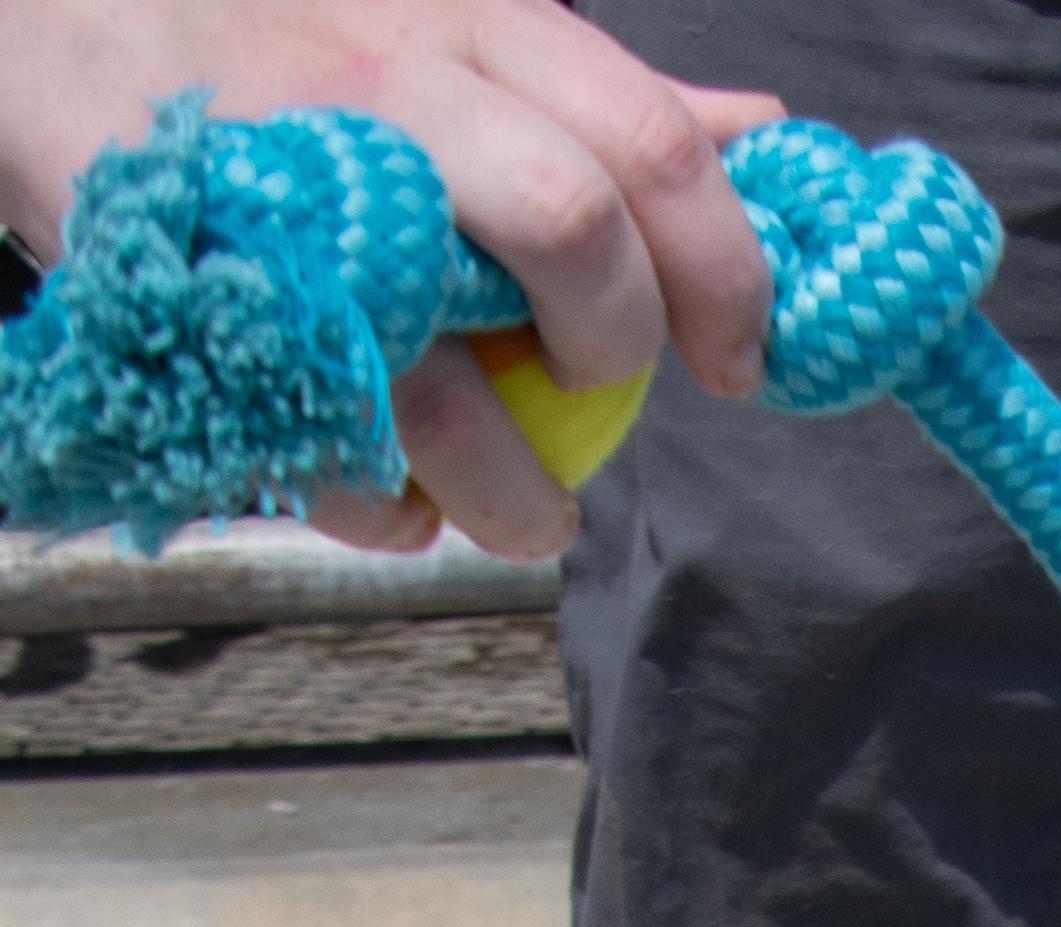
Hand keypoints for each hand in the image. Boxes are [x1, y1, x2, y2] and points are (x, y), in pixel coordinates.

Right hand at [0, 0, 774, 560]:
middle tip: (597, 389)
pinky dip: (383, 509)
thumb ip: (597, 94)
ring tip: (525, 514)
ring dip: (513, 498)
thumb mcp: (443, 26)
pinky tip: (391, 492)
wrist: (47, 18)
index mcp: (469, 26)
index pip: (654, 143)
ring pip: (450, 391)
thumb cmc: (287, 46)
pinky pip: (332, 457)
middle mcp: (383, 91)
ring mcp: (287, 195)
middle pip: (572, 226)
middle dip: (614, 347)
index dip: (730, 273)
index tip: (738, 361)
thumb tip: (760, 135)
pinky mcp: (204, 288)